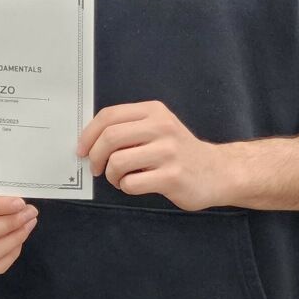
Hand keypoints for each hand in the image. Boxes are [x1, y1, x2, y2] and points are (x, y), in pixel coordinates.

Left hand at [78, 100, 228, 210]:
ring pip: (118, 162)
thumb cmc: (178, 151)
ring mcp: (168, 152)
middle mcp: (161, 127)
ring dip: (111, 175)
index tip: (81, 149)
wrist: (217, 172)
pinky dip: (125, 187)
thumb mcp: (157, 128)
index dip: (88, 133)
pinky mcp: (172, 176)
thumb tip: (89, 141)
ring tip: (119, 178)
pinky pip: (131, 183)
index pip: (109, 115)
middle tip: (96, 168)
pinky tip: (135, 185)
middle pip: (110, 137)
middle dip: (95, 156)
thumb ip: (129, 128)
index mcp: (153, 111)